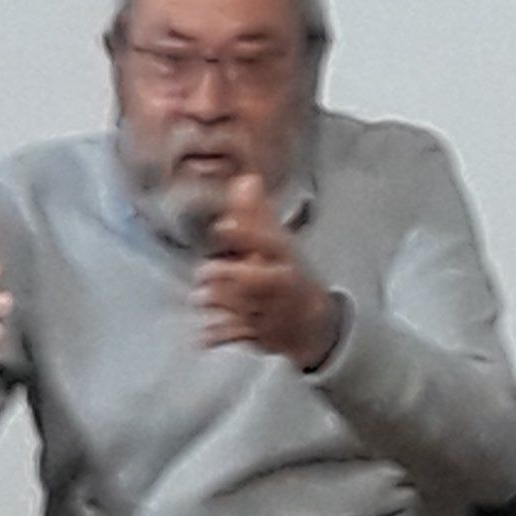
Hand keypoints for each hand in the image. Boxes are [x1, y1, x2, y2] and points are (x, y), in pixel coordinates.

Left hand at [195, 175, 339, 368]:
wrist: (314, 324)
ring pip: (244, 307)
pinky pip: (238, 336)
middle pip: (254, 279)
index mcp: (284, 258)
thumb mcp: (279, 244)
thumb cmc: (288, 275)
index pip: (268, 242)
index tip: (222, 226)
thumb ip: (258, 214)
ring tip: (200, 298)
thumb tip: (244, 179)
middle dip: (228, 276)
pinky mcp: (261, 335)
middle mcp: (279, 284)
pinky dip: (219, 336)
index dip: (245, 233)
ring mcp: (271, 312)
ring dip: (220, 303)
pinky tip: (201, 335)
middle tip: (204, 272)